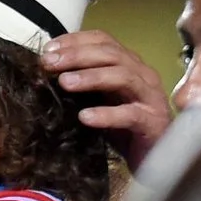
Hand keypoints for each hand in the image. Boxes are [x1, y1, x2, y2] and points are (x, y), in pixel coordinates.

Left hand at [42, 30, 171, 172]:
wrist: (156, 159)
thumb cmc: (124, 128)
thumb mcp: (100, 100)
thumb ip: (82, 85)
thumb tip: (45, 74)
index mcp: (129, 65)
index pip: (103, 41)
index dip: (75, 41)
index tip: (47, 50)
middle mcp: (142, 75)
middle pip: (111, 54)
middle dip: (77, 55)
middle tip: (48, 63)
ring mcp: (150, 97)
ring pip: (123, 77)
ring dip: (91, 77)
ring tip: (64, 83)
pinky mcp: (152, 122)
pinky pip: (130, 114)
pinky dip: (106, 114)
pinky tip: (84, 117)